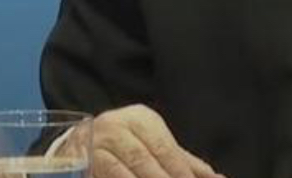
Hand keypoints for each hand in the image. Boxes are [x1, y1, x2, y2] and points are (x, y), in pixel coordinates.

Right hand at [90, 104, 224, 177]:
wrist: (76, 145)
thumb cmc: (124, 146)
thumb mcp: (153, 147)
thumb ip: (182, 162)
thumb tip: (216, 177)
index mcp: (141, 118)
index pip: (165, 147)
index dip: (181, 171)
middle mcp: (117, 125)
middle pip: (145, 159)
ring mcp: (96, 141)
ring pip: (123, 169)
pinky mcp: (80, 159)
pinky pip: (106, 173)